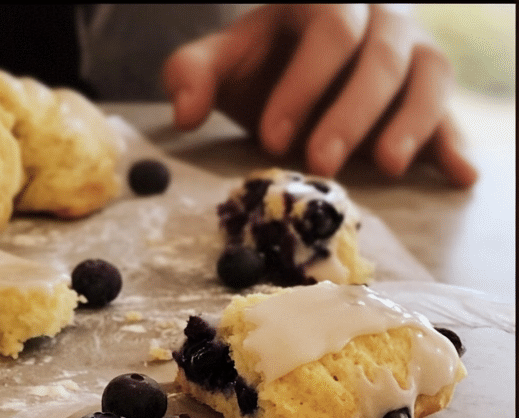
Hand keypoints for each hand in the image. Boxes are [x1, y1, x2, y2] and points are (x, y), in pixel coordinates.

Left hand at [162, 4, 476, 186]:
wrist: (292, 71)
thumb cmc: (258, 69)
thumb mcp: (223, 65)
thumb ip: (193, 76)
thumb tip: (183, 113)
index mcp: (325, 4)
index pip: (329, 30)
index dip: (304, 83)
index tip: (273, 138)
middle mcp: (378, 21)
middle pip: (381, 57)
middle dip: (351, 112)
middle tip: (320, 162)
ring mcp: (411, 53)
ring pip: (427, 76)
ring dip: (410, 123)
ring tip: (387, 167)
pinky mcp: (427, 94)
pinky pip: (451, 112)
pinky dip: (455, 143)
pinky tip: (459, 175)